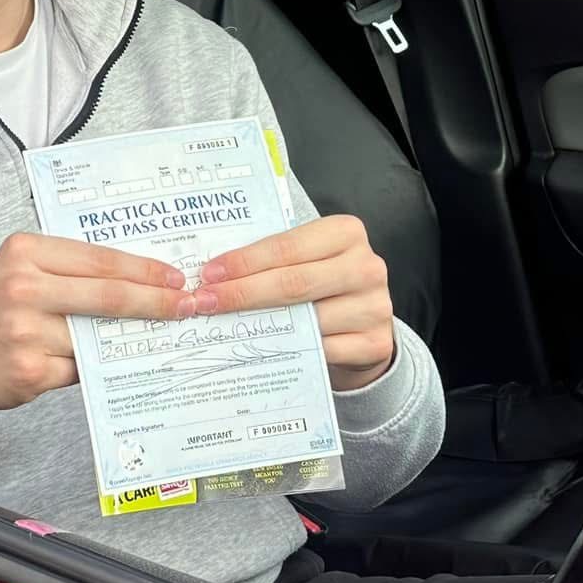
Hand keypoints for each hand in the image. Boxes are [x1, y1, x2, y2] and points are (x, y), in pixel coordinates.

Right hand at [0, 232, 192, 465]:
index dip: (143, 270)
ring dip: (124, 339)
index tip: (174, 278)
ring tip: (150, 336)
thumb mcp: (19, 273)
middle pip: (107, 295)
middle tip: (186, 306)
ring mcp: (25, 331)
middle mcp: (22, 287)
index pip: (98, 259)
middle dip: (155, 302)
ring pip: (97, 336)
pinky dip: (94, 367)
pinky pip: (81, 368)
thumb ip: (68, 274)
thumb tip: (137, 285)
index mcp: (23, 252)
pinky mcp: (31, 371)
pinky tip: (91, 364)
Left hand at [194, 214, 395, 390]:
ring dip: (259, 324)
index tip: (209, 274)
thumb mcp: (306, 257)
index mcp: (346, 232)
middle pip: (293, 283)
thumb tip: (215, 273)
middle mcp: (366, 267)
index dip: (244, 261)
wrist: (363, 321)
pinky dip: (288, 349)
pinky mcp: (376, 344)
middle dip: (242, 292)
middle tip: (206, 301)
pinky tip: (260, 346)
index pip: (286, 247)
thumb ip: (273, 258)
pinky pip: (322, 350)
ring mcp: (375, 307)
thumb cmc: (322, 281)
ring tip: (223, 324)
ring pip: (307, 319)